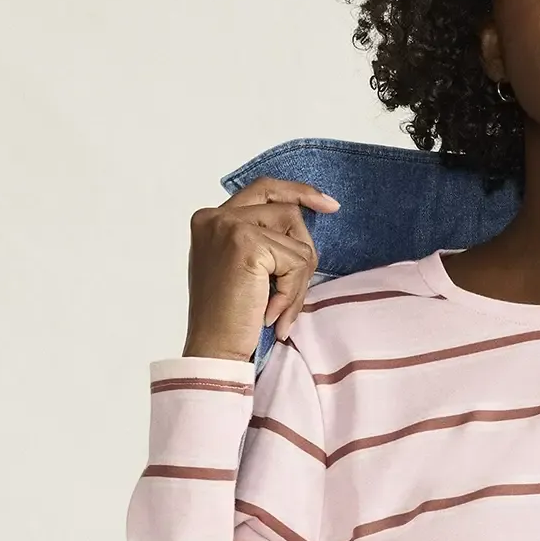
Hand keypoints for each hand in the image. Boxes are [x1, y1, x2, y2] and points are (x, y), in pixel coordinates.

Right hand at [184, 178, 339, 360]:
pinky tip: (272, 314)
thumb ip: (261, 238)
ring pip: (297, 239)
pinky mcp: (247, 244)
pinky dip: (293, 292)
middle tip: (303, 280)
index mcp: (210, 219)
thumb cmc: (227, 317)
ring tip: (278, 308)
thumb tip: (304, 221)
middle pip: (287, 209)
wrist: (212, 351)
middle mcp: (215, 216)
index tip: (328, 204)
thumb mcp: (241, 266)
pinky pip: (296, 261)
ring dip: (298, 278)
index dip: (299, 192)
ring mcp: (229, 227)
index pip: (263, 189)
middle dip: (305, 245)